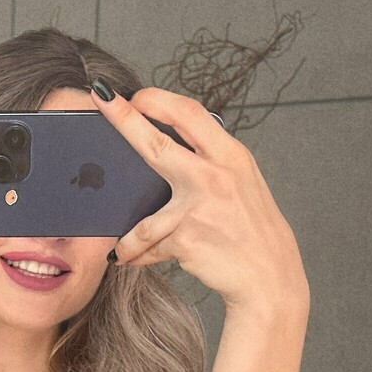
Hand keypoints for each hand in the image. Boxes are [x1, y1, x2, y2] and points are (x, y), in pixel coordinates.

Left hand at [88, 81, 310, 321]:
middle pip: (156, 142)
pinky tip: (131, 259)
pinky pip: (150, 245)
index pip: (190, 113)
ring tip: (119, 245)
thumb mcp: (241, 183)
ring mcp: (199, 207)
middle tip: (100, 100)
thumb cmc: (253, 230)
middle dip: (123, 118)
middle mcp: (215, 175)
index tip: (134, 95)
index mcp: (231, 155)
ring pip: (144, 217)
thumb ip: (210, 163)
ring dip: (128, 235)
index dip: (158, 99)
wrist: (271, 277)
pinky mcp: (187, 239)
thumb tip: (167, 149)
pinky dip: (139, 253)